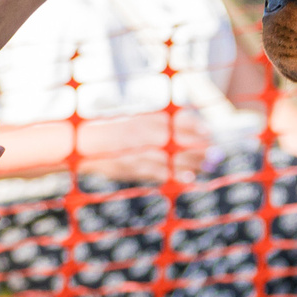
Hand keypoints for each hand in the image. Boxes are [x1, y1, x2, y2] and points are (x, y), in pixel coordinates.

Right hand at [75, 110, 219, 182]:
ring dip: (190, 162)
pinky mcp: (129, 166)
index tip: (209, 133)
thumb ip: (157, 126)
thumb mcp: (135, 123)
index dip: (194, 126)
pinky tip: (188, 178)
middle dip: (198, 148)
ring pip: (170, 156)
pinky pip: (155, 171)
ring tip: (207, 167)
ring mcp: (136, 148)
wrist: (81, 143)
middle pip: (177, 139)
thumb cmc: (111, 134)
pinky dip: (173, 175)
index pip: (175, 119)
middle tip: (215, 155)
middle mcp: (143, 131)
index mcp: (145, 118)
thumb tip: (187, 131)